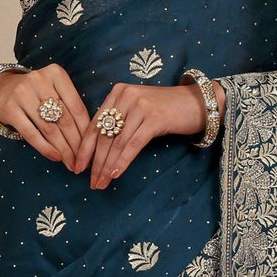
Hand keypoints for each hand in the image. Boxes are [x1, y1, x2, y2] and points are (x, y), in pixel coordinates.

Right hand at [0, 64, 91, 167]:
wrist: (2, 88)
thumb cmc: (36, 94)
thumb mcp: (55, 91)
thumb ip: (70, 107)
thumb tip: (89, 140)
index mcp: (56, 74)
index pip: (76, 107)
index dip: (86, 130)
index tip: (92, 148)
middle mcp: (39, 80)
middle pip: (64, 119)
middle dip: (76, 144)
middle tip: (82, 161)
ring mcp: (22, 94)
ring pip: (49, 128)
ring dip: (63, 149)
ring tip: (71, 163)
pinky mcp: (9, 109)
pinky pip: (31, 133)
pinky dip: (45, 148)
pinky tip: (55, 157)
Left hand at [76, 80, 225, 188]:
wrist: (198, 103)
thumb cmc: (166, 110)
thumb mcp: (138, 110)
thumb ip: (119, 122)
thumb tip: (98, 152)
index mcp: (117, 93)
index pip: (94, 124)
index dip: (84, 149)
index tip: (78, 168)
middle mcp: (126, 96)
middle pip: (103, 136)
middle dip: (95, 162)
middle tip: (91, 182)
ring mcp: (140, 106)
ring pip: (117, 143)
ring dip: (107, 166)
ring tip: (102, 183)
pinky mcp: (154, 118)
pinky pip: (133, 144)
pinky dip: (123, 161)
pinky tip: (116, 174)